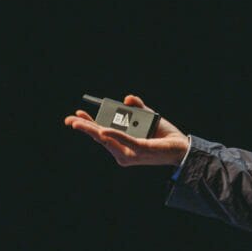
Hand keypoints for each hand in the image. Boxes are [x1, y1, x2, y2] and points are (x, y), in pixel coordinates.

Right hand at [64, 94, 189, 166]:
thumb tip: (127, 98)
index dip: (88, 124)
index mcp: (122, 143)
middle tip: (70, 120)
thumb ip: (137, 107)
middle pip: (99, 137)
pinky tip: (102, 129)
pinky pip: (124, 140)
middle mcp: (123, 150)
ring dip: (92, 130)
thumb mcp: (148, 117)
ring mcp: (130, 152)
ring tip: (79, 123)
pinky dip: (113, 134)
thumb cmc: (164, 135)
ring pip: (107, 139)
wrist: (181, 146)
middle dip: (84, 128)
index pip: (101, 134)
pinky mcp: (140, 150)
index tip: (77, 115)